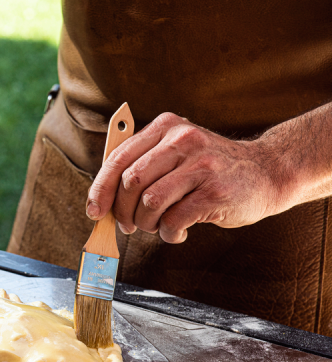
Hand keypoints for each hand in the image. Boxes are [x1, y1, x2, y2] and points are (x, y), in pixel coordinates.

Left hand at [85, 112, 285, 243]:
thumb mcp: (177, 152)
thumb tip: (102, 197)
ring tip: (158, 225)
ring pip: (150, 202)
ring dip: (147, 224)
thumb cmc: (211, 169)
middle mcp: (182, 140)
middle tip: (129, 225)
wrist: (267, 172)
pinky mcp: (214, 192)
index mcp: (165, 127)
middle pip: (130, 181)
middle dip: (123, 211)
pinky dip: (169, 233)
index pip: (118, 158)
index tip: (95, 211)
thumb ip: (143, 165)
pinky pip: (174, 220)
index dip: (100, 189)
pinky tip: (178, 231)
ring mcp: (201, 165)